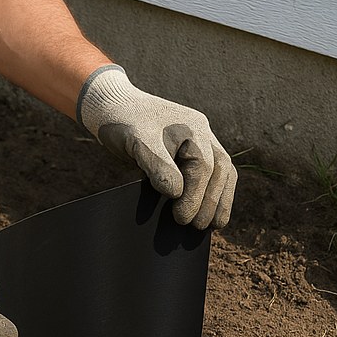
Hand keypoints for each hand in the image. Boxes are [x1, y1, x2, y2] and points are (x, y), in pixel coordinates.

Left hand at [77, 65, 235, 228]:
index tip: (182, 218)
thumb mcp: (138, 143)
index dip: (196, 196)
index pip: (204, 166)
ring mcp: (200, 142)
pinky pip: (211, 175)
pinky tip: (207, 212)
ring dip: (220, 200)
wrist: (113, 109)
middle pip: (221, 170)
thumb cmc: (123, 123)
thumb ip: (158, 166)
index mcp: (193, 127)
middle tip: (197, 227)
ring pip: (223, 172)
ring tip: (213, 226)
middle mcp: (202, 133)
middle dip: (212, 201)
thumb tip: (176, 194)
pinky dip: (213, 194)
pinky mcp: (191, 153)